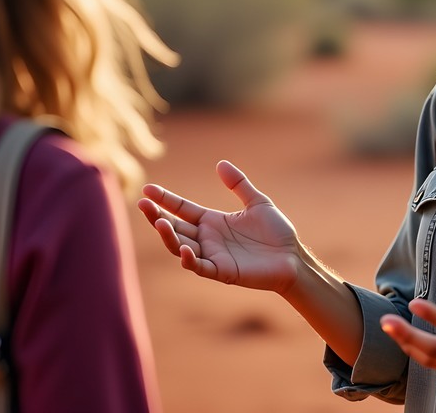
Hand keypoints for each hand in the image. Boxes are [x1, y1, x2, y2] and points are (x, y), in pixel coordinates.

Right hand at [138, 160, 301, 292]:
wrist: (292, 257)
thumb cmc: (276, 232)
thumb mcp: (257, 202)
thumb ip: (238, 184)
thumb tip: (220, 163)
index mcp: (213, 221)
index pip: (182, 209)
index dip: (165, 200)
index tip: (147, 189)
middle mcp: (207, 238)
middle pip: (175, 227)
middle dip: (157, 217)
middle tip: (143, 204)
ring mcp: (212, 255)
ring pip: (180, 247)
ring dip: (168, 236)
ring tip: (160, 222)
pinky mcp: (222, 271)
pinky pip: (199, 266)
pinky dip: (189, 259)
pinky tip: (184, 248)